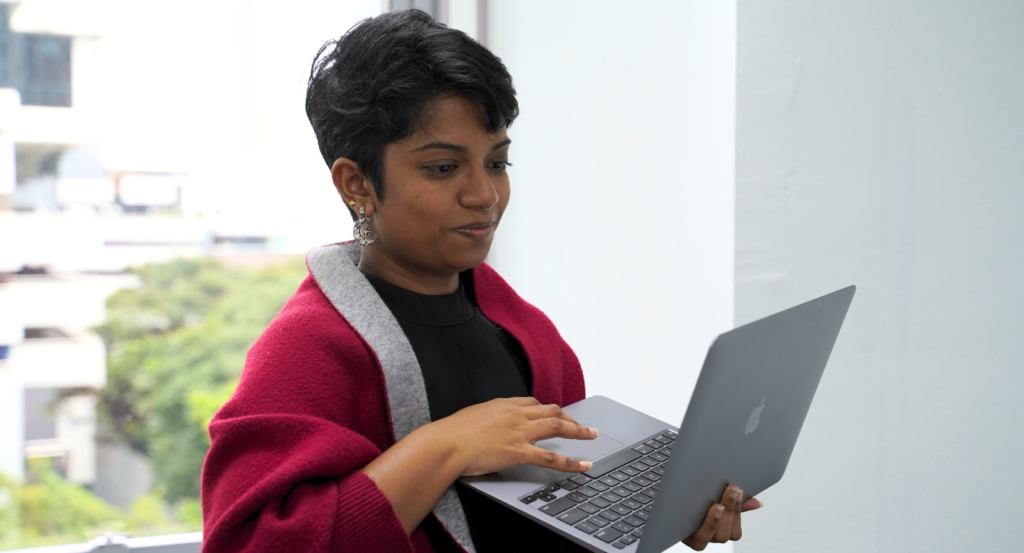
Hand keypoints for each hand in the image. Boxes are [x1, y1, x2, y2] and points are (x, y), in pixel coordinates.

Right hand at [432, 397, 598, 475]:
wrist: (444, 443)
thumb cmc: (450, 433)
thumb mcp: (469, 417)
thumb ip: (484, 419)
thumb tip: (485, 425)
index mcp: (503, 405)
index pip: (533, 403)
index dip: (547, 410)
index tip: (555, 414)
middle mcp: (515, 414)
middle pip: (552, 410)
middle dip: (570, 416)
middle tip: (583, 425)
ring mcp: (520, 432)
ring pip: (558, 426)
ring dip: (579, 430)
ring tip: (592, 436)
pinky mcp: (519, 451)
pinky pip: (552, 457)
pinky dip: (571, 462)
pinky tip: (582, 465)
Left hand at [682, 485, 762, 549]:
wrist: (666, 502)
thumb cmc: (694, 503)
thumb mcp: (717, 502)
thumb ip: (737, 506)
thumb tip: (758, 503)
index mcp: (718, 531)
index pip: (735, 532)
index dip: (738, 512)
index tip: (739, 491)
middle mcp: (708, 538)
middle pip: (725, 534)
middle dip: (731, 510)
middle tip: (732, 489)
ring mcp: (695, 538)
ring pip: (714, 536)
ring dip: (718, 519)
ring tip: (719, 503)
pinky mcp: (683, 537)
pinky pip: (699, 538)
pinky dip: (706, 524)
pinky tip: (708, 509)